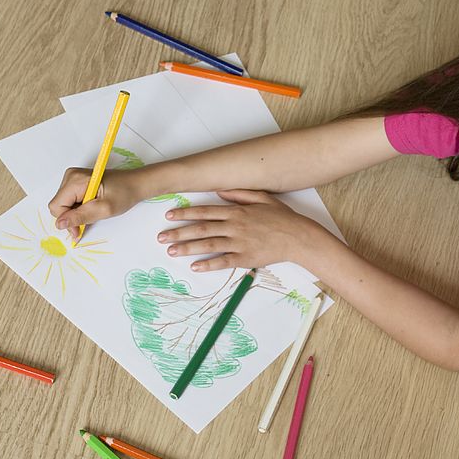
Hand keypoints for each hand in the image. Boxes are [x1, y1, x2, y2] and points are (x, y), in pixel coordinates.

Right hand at [48, 167, 141, 238]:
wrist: (135, 183)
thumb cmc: (123, 194)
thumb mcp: (104, 209)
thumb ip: (81, 217)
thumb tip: (60, 224)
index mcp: (76, 180)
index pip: (56, 206)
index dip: (66, 221)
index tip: (79, 230)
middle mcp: (71, 176)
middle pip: (58, 205)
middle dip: (71, 217)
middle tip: (89, 220)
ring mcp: (73, 177)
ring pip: (63, 204)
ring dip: (75, 213)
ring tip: (93, 211)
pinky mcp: (76, 181)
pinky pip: (69, 200)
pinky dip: (78, 208)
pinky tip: (91, 206)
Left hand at [158, 189, 320, 271]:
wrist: (298, 237)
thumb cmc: (281, 218)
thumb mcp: (262, 198)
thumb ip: (240, 194)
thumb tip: (220, 192)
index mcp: (237, 211)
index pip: (206, 212)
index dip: (186, 214)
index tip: (169, 216)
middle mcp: (235, 226)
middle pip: (202, 229)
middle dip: (179, 232)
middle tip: (161, 237)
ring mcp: (240, 243)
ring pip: (208, 245)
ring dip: (188, 248)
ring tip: (171, 251)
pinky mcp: (246, 258)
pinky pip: (224, 262)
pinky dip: (209, 265)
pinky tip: (194, 267)